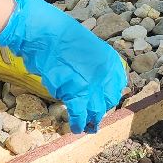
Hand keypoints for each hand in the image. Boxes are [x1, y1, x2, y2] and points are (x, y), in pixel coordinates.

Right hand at [0, 0, 125, 132]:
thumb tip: (89, 81)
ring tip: (88, 128)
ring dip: (91, 121)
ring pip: (96, 111)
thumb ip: (91, 65)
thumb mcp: (85, 47)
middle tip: (94, 117)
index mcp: (111, 60)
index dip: (109, 96)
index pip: (117, 86)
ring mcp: (93, 85)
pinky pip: (80, 114)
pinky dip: (78, 123)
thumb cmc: (60, 36)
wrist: (45, 33)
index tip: (103, 102)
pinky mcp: (76, 94)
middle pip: (108, 101)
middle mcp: (106, 74)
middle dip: (100, 109)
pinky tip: (76, 129)